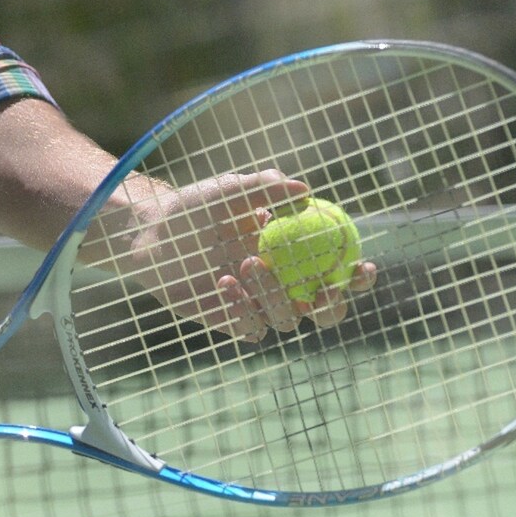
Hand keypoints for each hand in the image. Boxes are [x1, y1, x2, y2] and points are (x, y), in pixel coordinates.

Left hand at [124, 169, 376, 341]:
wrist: (152, 233)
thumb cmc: (197, 206)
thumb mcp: (231, 189)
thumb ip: (266, 187)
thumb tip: (305, 190)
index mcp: (298, 253)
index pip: (341, 269)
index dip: (359, 274)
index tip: (363, 264)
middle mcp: (285, 284)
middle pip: (326, 309)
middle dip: (333, 305)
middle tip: (322, 290)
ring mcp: (260, 306)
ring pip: (288, 319)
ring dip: (276, 294)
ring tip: (246, 263)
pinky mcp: (233, 323)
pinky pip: (253, 328)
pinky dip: (244, 308)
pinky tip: (224, 283)